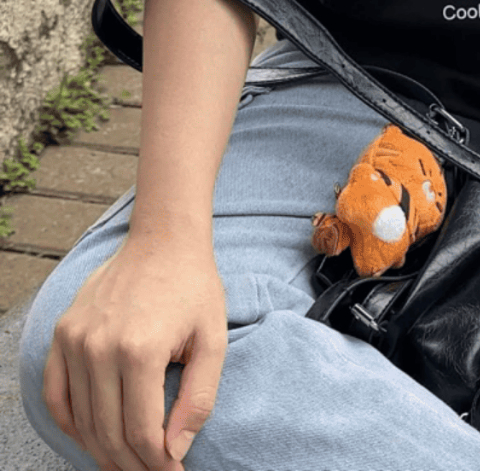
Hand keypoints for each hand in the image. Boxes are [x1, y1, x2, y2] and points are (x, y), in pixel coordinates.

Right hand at [43, 233, 226, 470]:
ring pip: (81, 420)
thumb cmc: (194, 287)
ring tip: (128, 462)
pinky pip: (56, 395)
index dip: (158, 463)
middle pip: (108, 432)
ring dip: (103, 450)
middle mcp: (99, 347)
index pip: (142, 431)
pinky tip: (93, 436)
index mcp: (140, 350)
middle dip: (132, 464)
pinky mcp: (62, 333)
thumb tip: (176, 450)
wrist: (164, 239)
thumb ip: (199, 398)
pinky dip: (72, 423)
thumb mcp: (213, 339)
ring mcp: (74, 340)